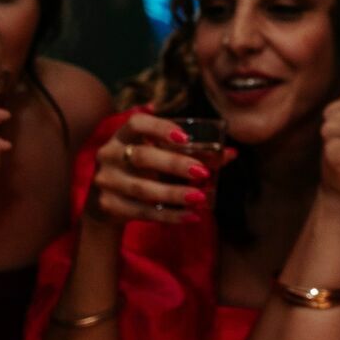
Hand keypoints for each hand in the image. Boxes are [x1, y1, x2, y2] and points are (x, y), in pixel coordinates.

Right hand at [88, 113, 220, 225]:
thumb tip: (231, 153)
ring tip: (200, 198)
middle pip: (142, 157)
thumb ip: (193, 152)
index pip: (136, 123)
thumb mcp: (160, 156)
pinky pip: (141, 212)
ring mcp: (107, 181)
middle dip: (174, 164)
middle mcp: (110, 155)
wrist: (108, 200)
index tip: (185, 137)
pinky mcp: (109, 205)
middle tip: (203, 173)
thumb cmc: (144, 170)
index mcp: (123, 136)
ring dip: (174, 194)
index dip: (159, 128)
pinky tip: (191, 216)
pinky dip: (169, 215)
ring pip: (142, 189)